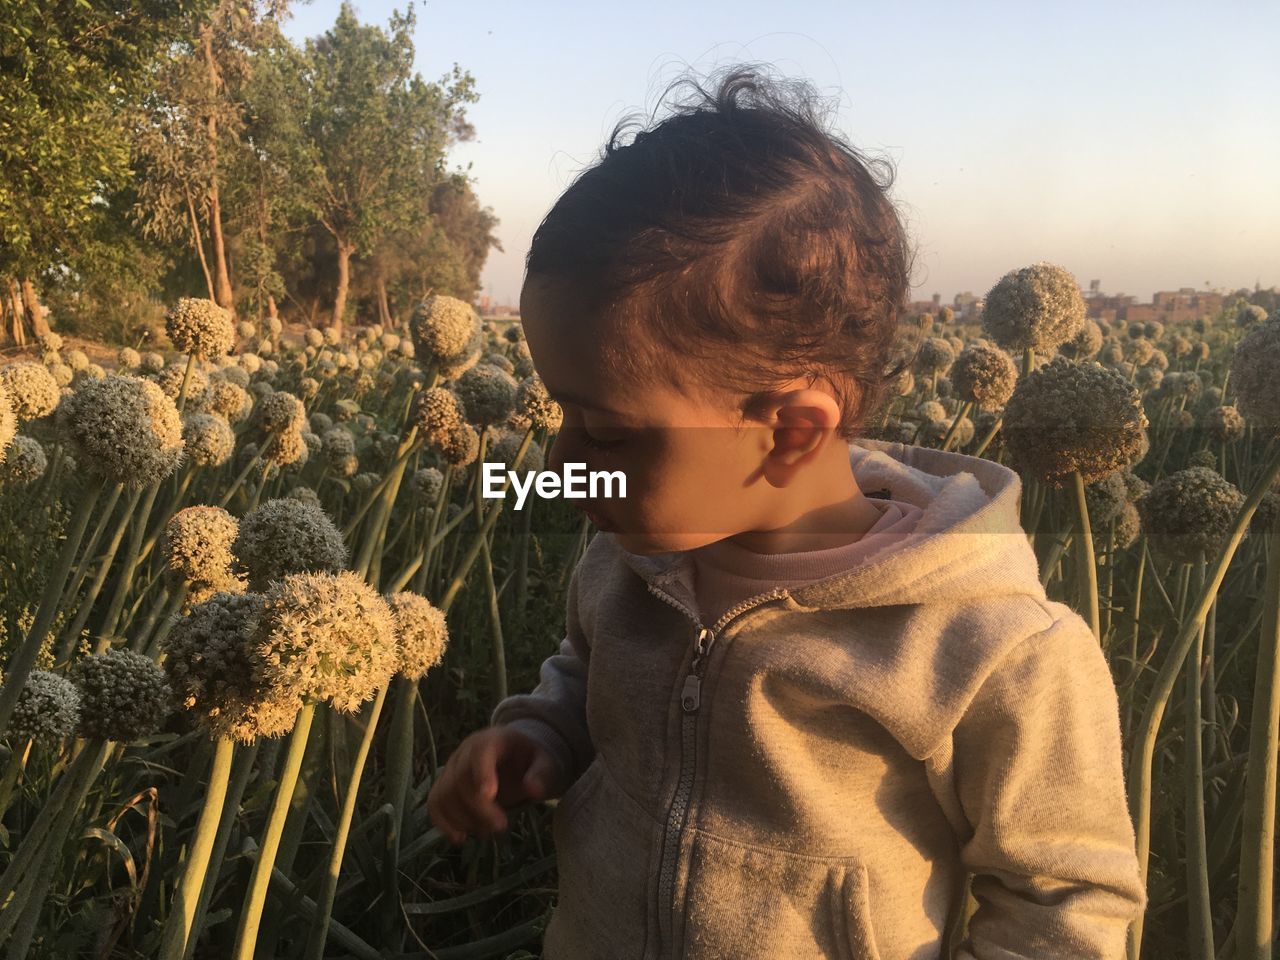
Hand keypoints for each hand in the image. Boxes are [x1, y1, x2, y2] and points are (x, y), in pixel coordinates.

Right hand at [426, 725, 563, 845]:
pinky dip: (443, 822)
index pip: (480, 752)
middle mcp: (465, 752)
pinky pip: (434, 803)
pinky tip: (460, 837)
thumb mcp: (545, 762)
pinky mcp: (444, 785)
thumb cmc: (530, 760)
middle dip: (478, 808)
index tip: (489, 796)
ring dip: (462, 819)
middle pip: (460, 779)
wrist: (515, 757)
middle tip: (500, 826)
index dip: (481, 773)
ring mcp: (451, 768)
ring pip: (444, 794)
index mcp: (491, 740)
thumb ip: (541, 773)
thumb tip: (532, 789)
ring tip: (486, 832)